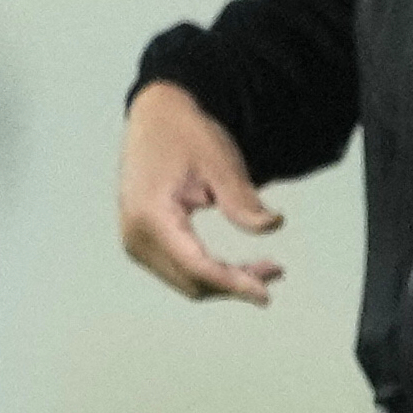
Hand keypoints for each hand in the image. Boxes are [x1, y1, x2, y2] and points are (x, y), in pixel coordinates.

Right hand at [119, 81, 285, 304]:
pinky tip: (239, 267)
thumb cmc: (187, 136)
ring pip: (185, 279)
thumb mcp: (220, 163)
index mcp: (151, 217)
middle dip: (234, 284)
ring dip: (224, 281)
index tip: (265, 294)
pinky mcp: (144, 241)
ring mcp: (136, 242)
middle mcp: (136, 237)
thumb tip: (273, 226)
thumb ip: (242, 200)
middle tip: (276, 273)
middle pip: (190, 279)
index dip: (233, 282)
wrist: (156, 118)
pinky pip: (179, 268)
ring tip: (268, 270)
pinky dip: (210, 272)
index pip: (196, 265)